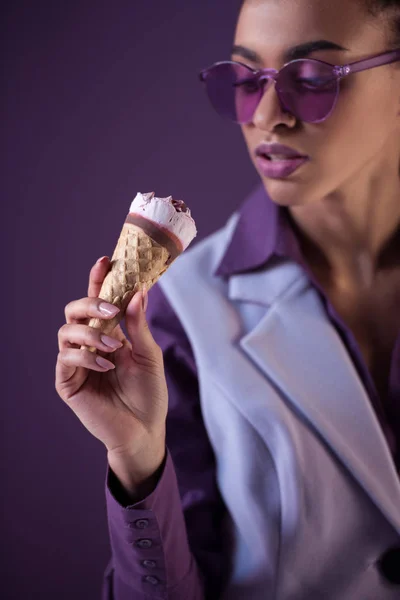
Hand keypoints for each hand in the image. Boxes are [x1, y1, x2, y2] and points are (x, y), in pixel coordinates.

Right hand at [55, 257, 167, 459]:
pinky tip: (106, 366)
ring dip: (90, 333)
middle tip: (110, 309)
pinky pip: (66, 358)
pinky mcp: (68, 382)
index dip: (98, 280)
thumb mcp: (149, 355)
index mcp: (109, 334)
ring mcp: (77, 362)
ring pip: (66, 331)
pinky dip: (86, 356)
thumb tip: (139, 291)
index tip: (105, 260)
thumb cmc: (149, 394)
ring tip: (113, 347)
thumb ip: (140, 325)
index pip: (99, 301)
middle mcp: (90, 344)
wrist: (144, 430)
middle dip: (89, 303)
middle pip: (75, 310)